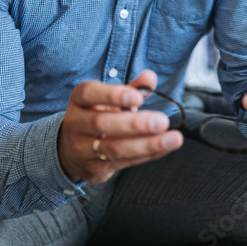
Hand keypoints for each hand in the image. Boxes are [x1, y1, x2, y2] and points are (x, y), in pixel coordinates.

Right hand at [58, 70, 182, 183]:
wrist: (74, 149)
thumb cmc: (99, 114)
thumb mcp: (112, 99)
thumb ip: (133, 88)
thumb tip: (150, 78)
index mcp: (80, 100)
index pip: (89, 94)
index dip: (112, 95)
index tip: (138, 98)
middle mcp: (76, 123)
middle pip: (101, 124)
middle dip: (135, 124)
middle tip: (162, 121)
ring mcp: (81, 148)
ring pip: (113, 148)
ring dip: (146, 144)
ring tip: (173, 138)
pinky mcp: (93, 168)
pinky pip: (123, 162)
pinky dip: (147, 154)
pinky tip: (164, 147)